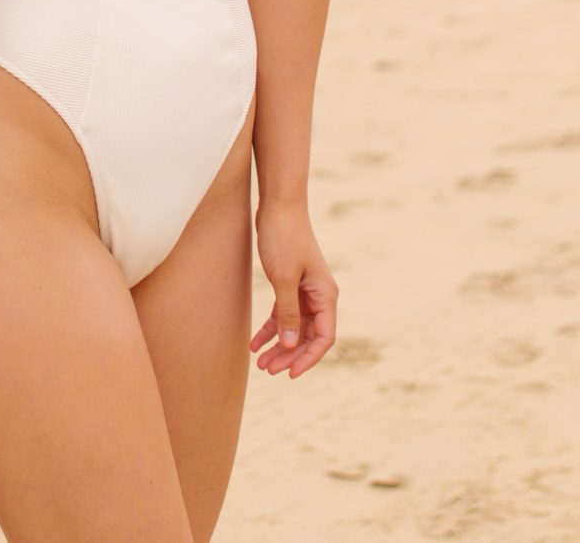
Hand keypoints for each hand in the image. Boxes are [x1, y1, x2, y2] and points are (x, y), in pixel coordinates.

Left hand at [250, 200, 337, 377]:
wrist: (278, 205)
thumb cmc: (283, 237)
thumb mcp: (283, 277)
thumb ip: (287, 312)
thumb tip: (289, 344)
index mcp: (325, 295)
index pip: (324, 337)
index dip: (308, 358)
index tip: (290, 374)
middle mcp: (319, 295)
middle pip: (308, 336)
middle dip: (288, 355)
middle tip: (267, 370)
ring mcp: (305, 290)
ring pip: (294, 327)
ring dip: (278, 346)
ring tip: (260, 363)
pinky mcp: (290, 284)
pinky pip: (282, 314)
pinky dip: (270, 328)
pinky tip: (254, 342)